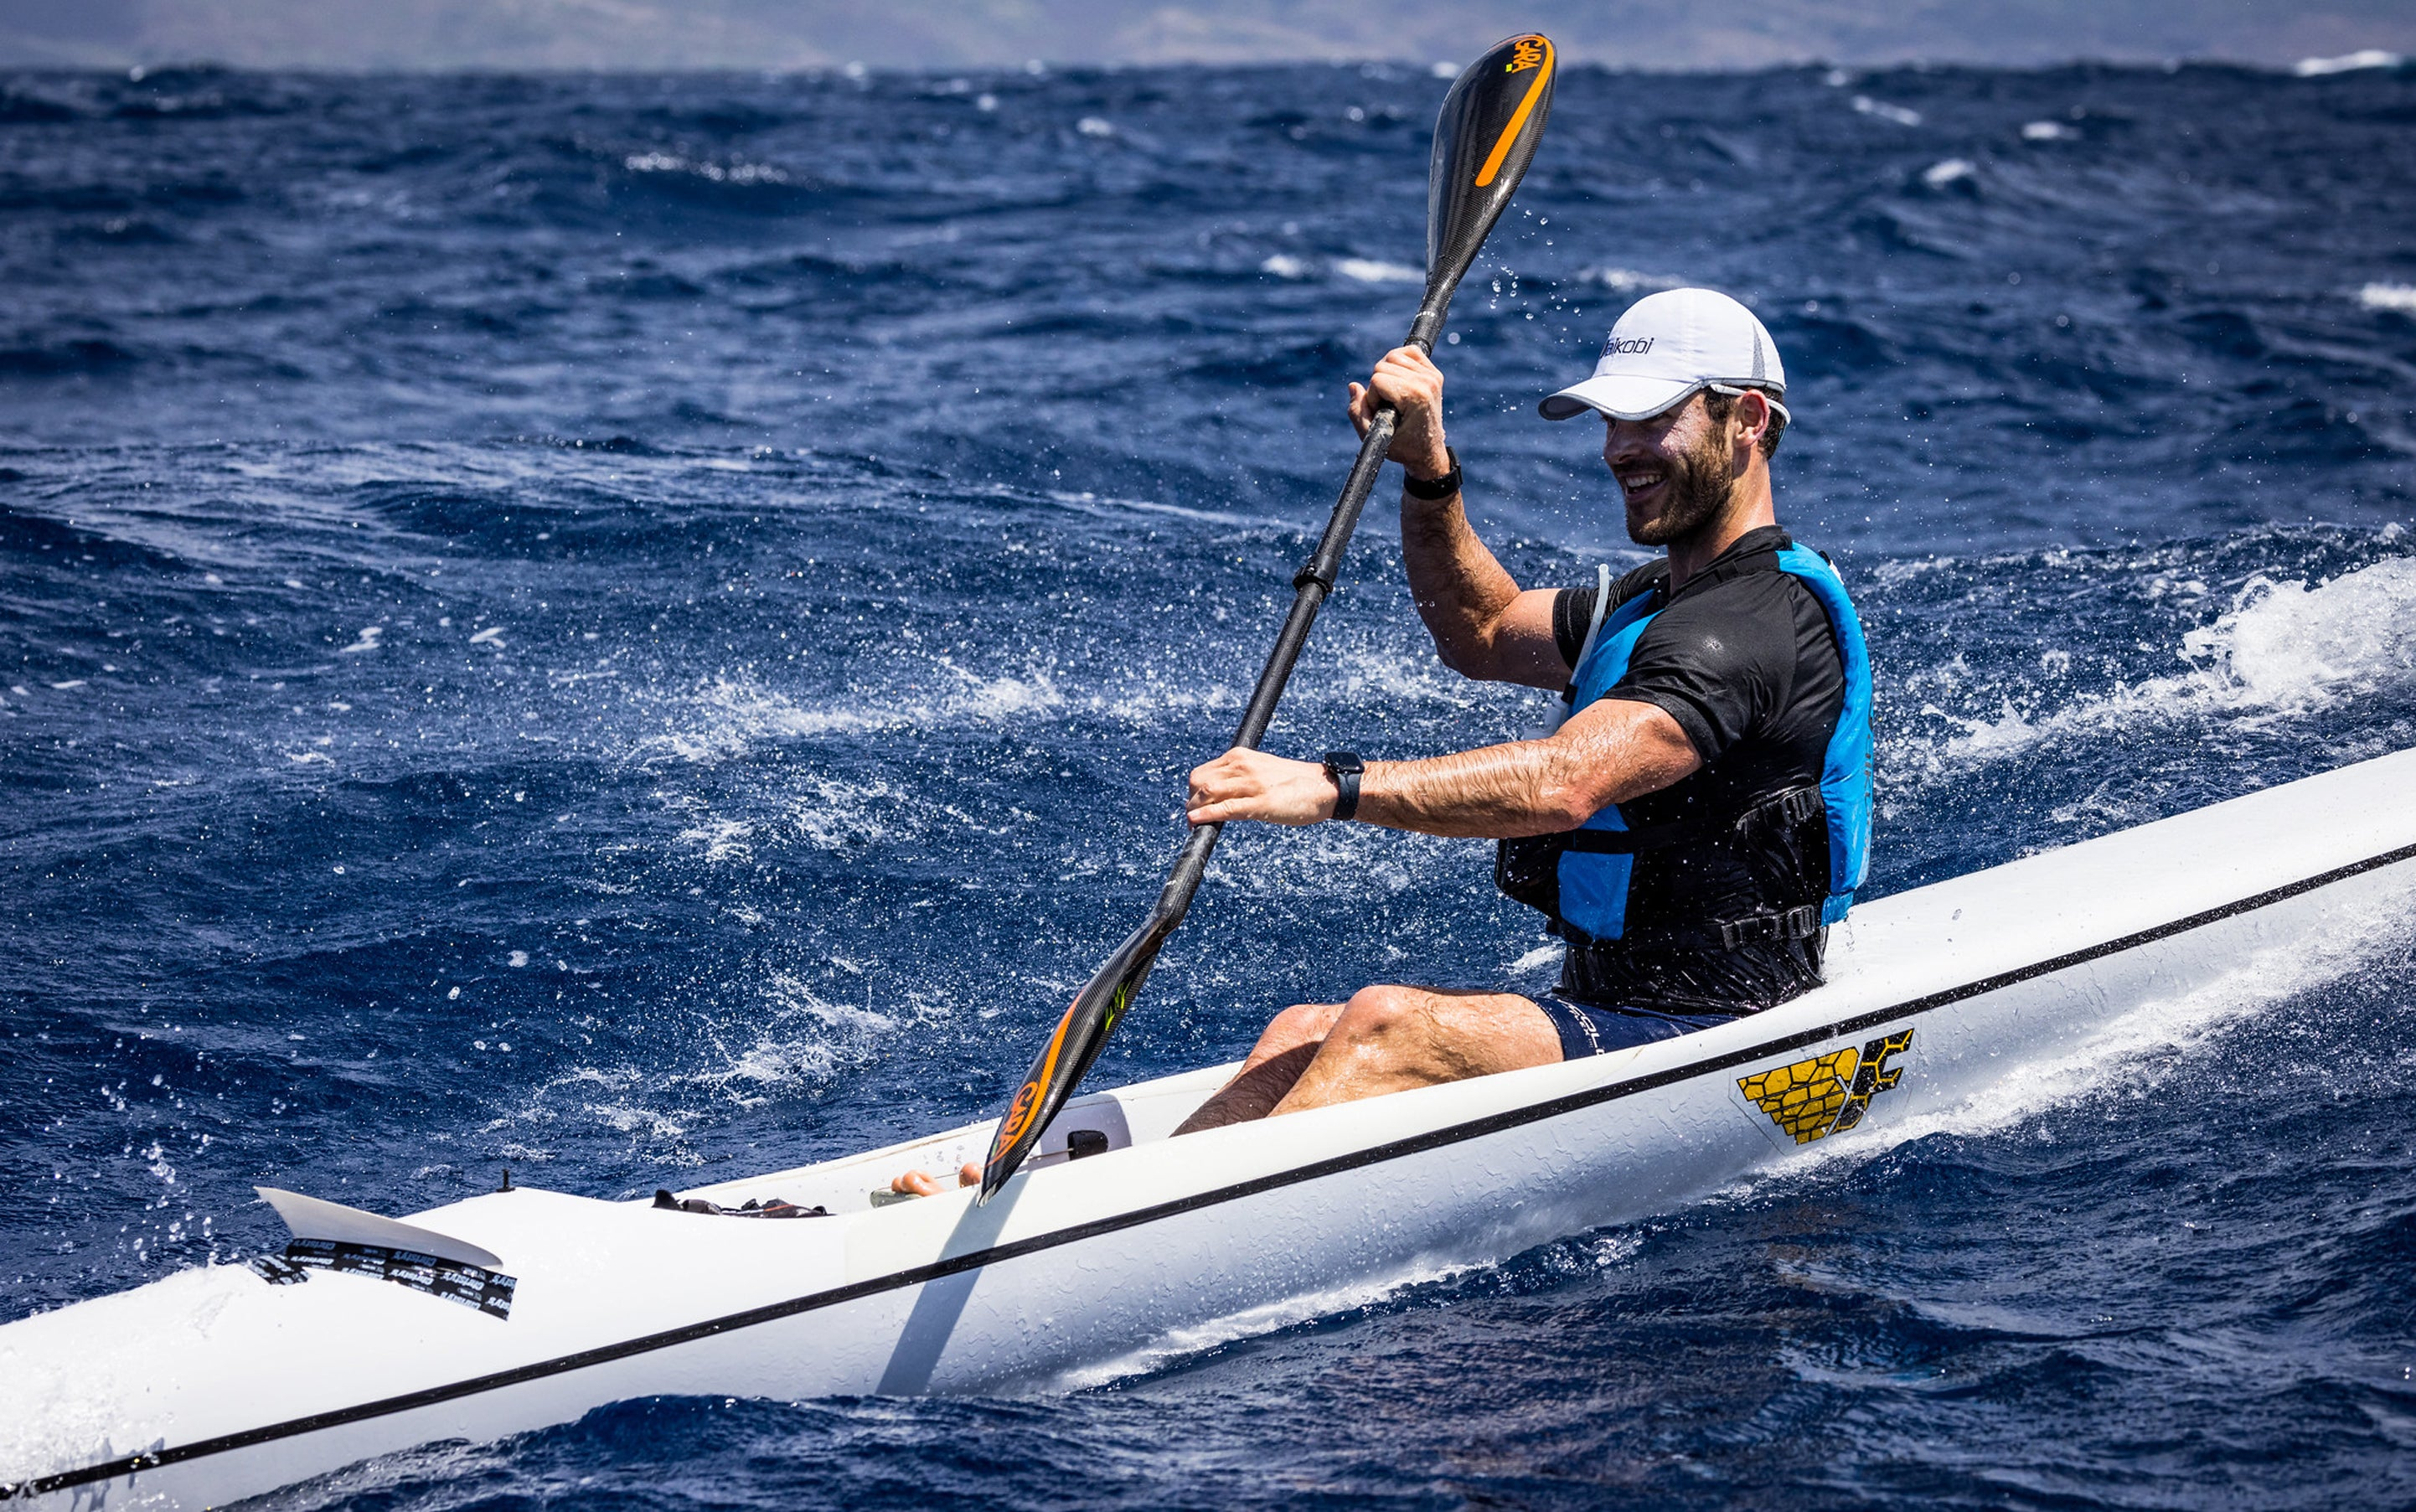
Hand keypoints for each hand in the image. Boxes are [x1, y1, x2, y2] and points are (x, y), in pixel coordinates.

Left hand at [1187, 747, 1340, 826]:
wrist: (1325, 787)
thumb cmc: (1294, 783)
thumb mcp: (1262, 772)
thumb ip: (1240, 778)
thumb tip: (1219, 796)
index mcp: (1240, 757)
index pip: (1202, 772)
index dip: (1193, 792)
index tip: (1194, 807)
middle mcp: (1243, 765)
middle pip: (1199, 781)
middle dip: (1191, 802)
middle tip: (1193, 819)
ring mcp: (1252, 783)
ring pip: (1208, 793)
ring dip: (1195, 811)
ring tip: (1195, 826)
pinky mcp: (1261, 802)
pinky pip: (1226, 808)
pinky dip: (1206, 815)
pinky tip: (1197, 822)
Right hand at [1346, 346, 1451, 480]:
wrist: (1427, 452)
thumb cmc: (1403, 447)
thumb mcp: (1374, 437)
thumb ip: (1357, 412)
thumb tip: (1353, 386)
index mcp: (1416, 396)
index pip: (1377, 379)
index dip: (1373, 397)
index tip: (1382, 413)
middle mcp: (1427, 382)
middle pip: (1383, 364)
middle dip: (1378, 385)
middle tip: (1388, 405)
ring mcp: (1432, 376)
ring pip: (1393, 356)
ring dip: (1386, 373)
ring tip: (1393, 394)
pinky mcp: (1434, 373)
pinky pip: (1409, 351)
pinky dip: (1398, 361)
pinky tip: (1398, 378)